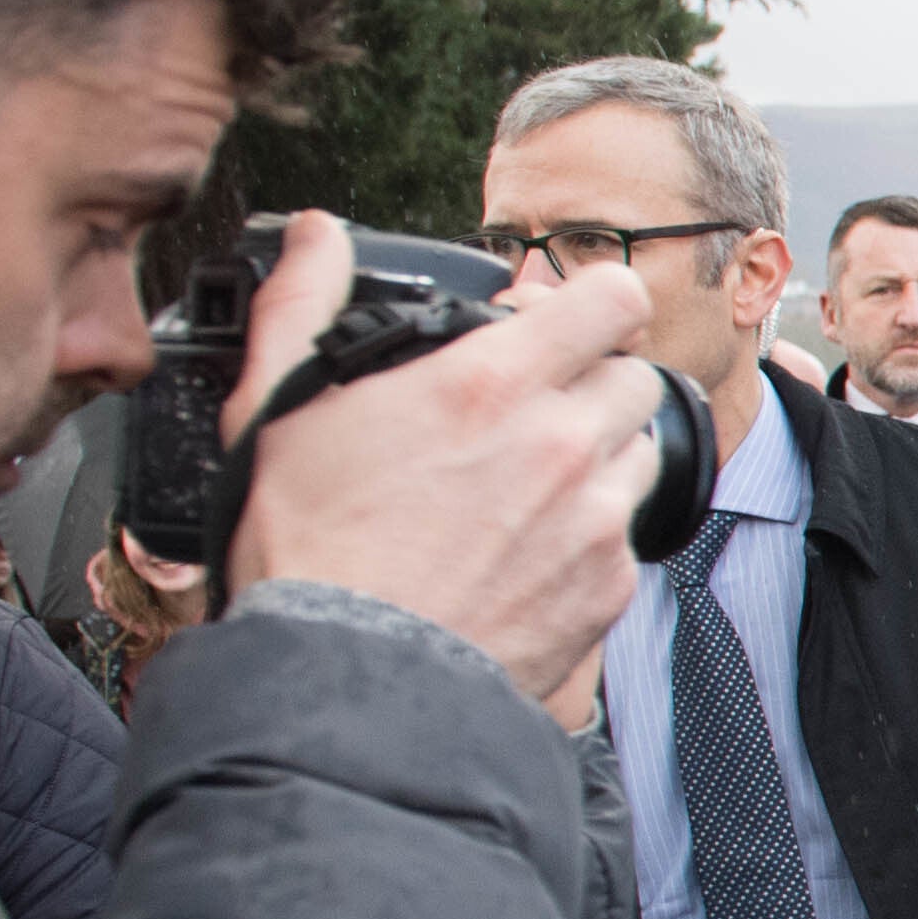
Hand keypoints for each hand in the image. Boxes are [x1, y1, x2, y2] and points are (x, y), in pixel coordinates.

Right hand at [218, 218, 670, 711]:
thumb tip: (316, 237)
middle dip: (591, 383)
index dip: (590, 303)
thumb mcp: (277, 408)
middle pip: (633, 377)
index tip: (560, 324)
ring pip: (640, 455)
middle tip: (532, 413)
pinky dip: (592, 535)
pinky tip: (529, 551)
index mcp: (493, 384)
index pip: (611, 297)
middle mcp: (563, 444)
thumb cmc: (307, 549)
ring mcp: (596, 519)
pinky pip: (627, 536)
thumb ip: (303, 305)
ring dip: (601, 457)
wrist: (348, 681)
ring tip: (528, 485)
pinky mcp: (608, 586)